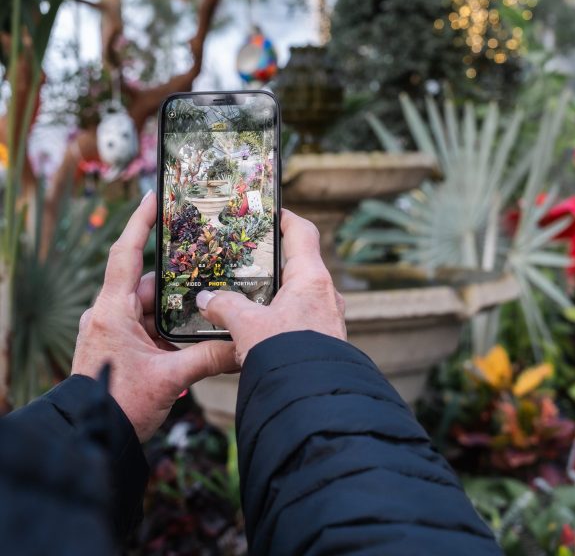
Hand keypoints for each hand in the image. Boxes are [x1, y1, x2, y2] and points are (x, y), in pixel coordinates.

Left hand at [72, 192, 237, 441]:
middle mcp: (109, 314)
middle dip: (180, 280)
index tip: (155, 196)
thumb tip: (245, 347)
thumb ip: (210, 358)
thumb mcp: (169, 378)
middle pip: (149, 283)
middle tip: (211, 266)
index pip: (126, 254)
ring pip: (151, 307)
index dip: (140, 222)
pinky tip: (195, 333)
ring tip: (210, 305)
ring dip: (177, 310)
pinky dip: (169, 327)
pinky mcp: (118, 346)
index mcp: (113, 311)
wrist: (87, 440)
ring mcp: (112, 330)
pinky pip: (148, 326)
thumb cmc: (117, 405)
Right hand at [195, 209, 345, 366]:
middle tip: (246, 258)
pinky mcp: (324, 342)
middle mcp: (326, 294)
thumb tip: (208, 299)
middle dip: (272, 260)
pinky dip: (280, 317)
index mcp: (312, 278)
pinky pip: (300, 319)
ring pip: (299, 294)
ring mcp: (328, 319)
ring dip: (274, 292)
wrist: (313, 402)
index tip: (268, 212)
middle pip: (299, 263)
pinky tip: (258, 330)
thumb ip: (225, 306)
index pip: (302, 232)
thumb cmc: (286, 355)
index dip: (285, 218)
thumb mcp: (247, 326)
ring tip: (245, 296)